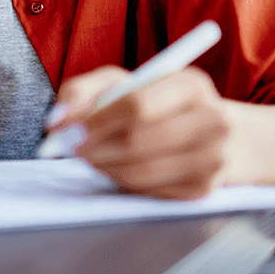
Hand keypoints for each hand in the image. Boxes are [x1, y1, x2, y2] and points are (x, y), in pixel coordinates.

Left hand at [48, 65, 231, 198]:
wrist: (218, 134)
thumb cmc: (158, 102)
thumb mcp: (122, 82)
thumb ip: (82, 90)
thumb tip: (55, 120)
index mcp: (190, 84)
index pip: (136, 105)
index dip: (96, 121)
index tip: (67, 132)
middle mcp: (211, 119)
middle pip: (137, 141)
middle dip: (94, 148)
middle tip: (70, 150)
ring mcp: (213, 157)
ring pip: (140, 171)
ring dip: (104, 167)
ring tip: (92, 158)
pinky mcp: (205, 189)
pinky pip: (149, 191)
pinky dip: (124, 182)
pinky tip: (118, 168)